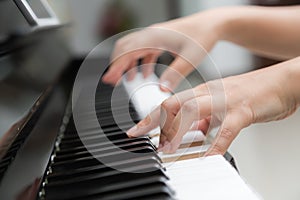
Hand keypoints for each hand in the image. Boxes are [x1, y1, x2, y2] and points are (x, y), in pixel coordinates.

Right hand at [102, 9, 226, 91]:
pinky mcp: (159, 39)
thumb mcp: (190, 58)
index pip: (127, 51)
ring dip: (126, 64)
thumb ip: (175, 74)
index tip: (109, 79)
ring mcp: (154, 36)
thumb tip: (162, 89)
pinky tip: (145, 75)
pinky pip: (143, 51)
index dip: (116, 66)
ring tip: (125, 80)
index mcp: (154, 37)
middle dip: (116, 65)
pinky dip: (139, 63)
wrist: (212, 24)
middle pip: (124, 48)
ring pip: (132, 49)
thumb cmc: (202, 36)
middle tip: (112, 81)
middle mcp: (151, 34)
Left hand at [126, 59, 298, 154]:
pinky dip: (215, 145)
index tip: (136, 129)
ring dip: (177, 131)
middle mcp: (209, 94)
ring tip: (167, 148)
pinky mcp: (243, 110)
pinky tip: (207, 157)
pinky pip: (226, 130)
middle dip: (153, 120)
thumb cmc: (249, 93)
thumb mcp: (221, 105)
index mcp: (202, 92)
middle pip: (175, 104)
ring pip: (194, 111)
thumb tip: (193, 131)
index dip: (150, 116)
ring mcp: (225, 101)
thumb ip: (206, 117)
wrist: (279, 82)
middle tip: (139, 135)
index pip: (170, 103)